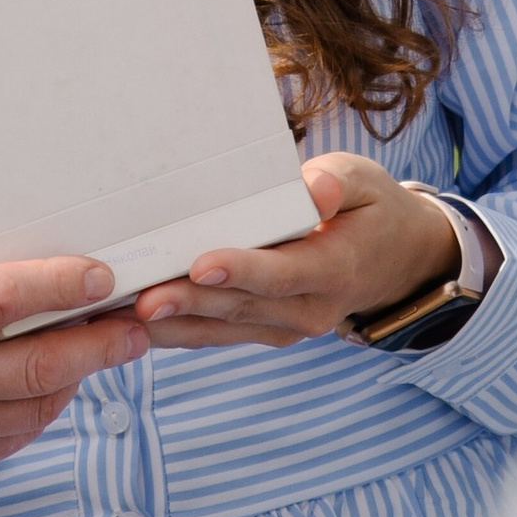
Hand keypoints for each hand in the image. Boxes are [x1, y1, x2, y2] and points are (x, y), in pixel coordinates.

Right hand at [0, 239, 147, 498]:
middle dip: (102, 341)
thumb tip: (1, 258)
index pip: (4, 299)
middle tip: (138, 323)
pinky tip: (54, 383)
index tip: (104, 274)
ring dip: (81, 376)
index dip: (64, 285)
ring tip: (107, 347)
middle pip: (40, 363)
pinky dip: (43, 408)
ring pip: (37, 406)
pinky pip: (14, 437)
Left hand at [134, 153, 464, 348]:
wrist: (395, 260)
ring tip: (121, 317)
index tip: (200, 264)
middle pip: (242, 307)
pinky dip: (178, 331)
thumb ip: (335, 183)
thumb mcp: (363, 180)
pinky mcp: (266, 331)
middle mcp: (310, 309)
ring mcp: (287, 328)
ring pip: (223, 329)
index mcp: (335, 267)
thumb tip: (316, 188)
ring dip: (173, 325)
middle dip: (190, 303)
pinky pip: (218, 335)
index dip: (242, 270)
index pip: (284, 272)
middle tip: (141, 300)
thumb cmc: (369, 208)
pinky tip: (134, 324)